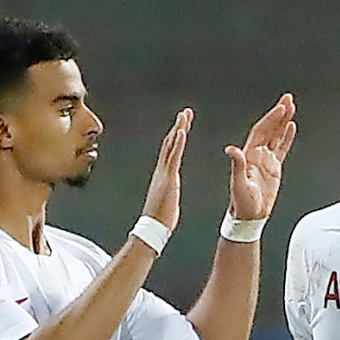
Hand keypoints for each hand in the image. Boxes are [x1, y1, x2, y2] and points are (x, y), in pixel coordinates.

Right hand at [141, 108, 192, 229]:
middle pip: (170, 143)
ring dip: (179, 128)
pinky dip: (178, 142)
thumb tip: (170, 192)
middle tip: (185, 112)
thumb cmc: (161, 218)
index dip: (177, 136)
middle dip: (178, 126)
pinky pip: (173, 156)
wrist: (153, 227)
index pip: (171, 150)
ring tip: (185, 115)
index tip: (183, 124)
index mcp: (164, 174)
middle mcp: (162, 169)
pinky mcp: (168, 177)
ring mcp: (164, 172)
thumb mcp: (168, 199)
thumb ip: (169, 191)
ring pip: (171, 145)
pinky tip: (182, 130)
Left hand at [225, 94, 296, 219]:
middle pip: (270, 128)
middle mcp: (257, 154)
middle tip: (288, 98)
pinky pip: (282, 148)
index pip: (262, 131)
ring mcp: (266, 160)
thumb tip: (231, 149)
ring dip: (283, 121)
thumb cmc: (241, 202)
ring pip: (276, 135)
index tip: (281, 108)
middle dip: (279, 113)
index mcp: (249, 154)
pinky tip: (291, 126)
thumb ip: (237, 165)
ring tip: (291, 106)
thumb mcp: (238, 184)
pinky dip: (286, 137)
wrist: (248, 216)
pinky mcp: (274, 168)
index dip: (271, 119)